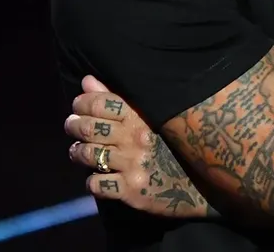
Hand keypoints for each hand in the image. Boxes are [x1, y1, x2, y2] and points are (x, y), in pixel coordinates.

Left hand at [65, 75, 213, 218]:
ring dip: (77, 152)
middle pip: (89, 127)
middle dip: (74, 125)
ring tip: (78, 151)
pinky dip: (92, 180)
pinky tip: (97, 177)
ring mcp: (133, 165)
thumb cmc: (172, 145)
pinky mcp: (131, 191)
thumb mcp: (150, 117)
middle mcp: (135, 139)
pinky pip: (96, 184)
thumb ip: (116, 98)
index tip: (78, 106)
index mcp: (141, 116)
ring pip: (88, 155)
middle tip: (71, 125)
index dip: (82, 102)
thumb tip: (87, 81)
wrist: (201, 184)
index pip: (101, 102)